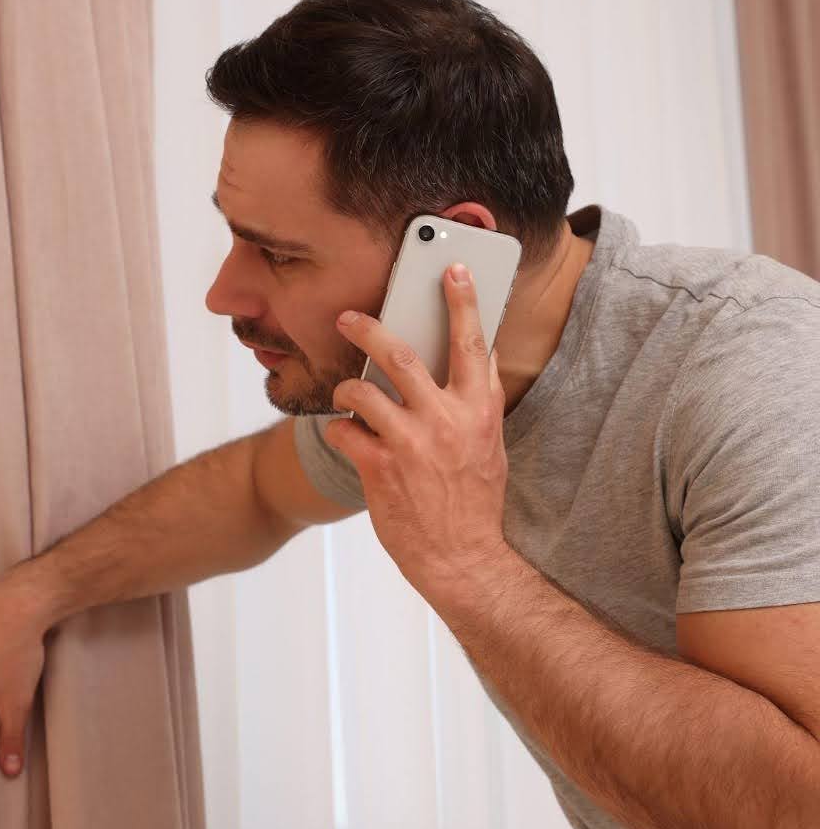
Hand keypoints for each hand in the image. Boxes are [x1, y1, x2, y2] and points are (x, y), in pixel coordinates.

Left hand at [322, 262, 515, 609]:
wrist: (463, 558)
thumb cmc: (474, 501)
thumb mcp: (489, 446)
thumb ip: (477, 403)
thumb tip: (475, 359)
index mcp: (479, 409)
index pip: (473, 343)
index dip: (463, 301)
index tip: (451, 270)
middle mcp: (446, 419)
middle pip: (399, 355)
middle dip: (367, 328)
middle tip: (346, 317)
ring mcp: (411, 442)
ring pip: (362, 391)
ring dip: (345, 388)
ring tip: (344, 392)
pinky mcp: (379, 467)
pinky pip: (344, 431)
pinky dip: (338, 429)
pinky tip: (345, 436)